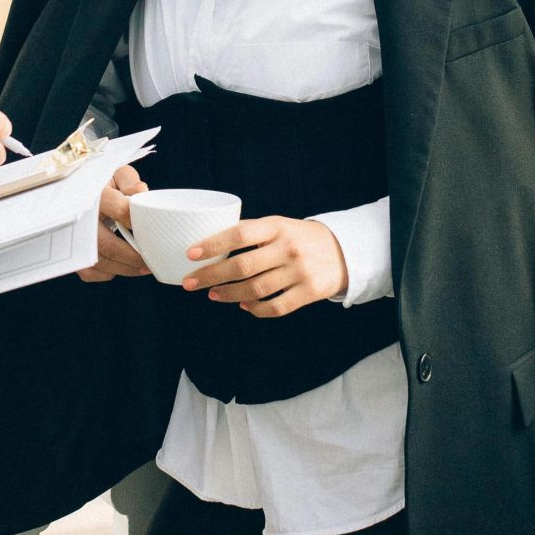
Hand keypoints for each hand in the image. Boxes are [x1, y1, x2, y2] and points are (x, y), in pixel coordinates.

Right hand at [78, 165, 149, 282]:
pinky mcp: (70, 252)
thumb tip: (141, 193)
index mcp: (94, 194)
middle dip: (133, 256)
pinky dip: (108, 273)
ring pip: (99, 261)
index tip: (150, 227)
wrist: (75, 191)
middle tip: (152, 261)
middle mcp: (80, 217)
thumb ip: (130, 181)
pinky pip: (89, 272)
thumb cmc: (103, 184)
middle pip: (107, 244)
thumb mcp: (116, 174)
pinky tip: (121, 266)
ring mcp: (72, 237)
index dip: (137, 221)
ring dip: (125, 268)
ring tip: (143, 268)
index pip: (119, 209)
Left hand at [181, 216, 348, 317]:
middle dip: (211, 275)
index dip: (214, 244)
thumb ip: (251, 233)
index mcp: (277, 227)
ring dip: (229, 294)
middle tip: (190, 282)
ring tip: (213, 294)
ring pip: (255, 289)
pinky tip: (243, 305)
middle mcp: (289, 248)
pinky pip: (275, 306)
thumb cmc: (299, 238)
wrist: (344, 251)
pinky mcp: (310, 292)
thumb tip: (209, 244)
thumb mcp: (279, 225)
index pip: (240, 234)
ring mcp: (300, 271)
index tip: (191, 253)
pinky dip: (255, 309)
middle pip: (243, 265)